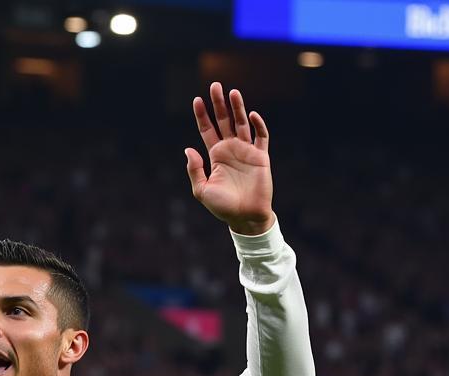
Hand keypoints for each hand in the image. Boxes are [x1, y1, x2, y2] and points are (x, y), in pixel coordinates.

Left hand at [185, 83, 274, 235]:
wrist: (245, 217)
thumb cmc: (223, 207)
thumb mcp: (202, 190)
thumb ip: (195, 170)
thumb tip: (187, 149)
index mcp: (216, 156)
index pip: (207, 130)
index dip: (202, 115)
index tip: (196, 100)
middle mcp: (231, 149)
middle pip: (224, 121)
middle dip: (218, 104)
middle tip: (214, 85)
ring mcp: (246, 151)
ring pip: (241, 123)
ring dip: (237, 108)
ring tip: (232, 93)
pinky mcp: (261, 156)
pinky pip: (261, 136)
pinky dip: (257, 125)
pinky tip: (251, 115)